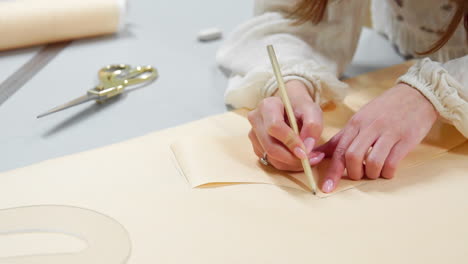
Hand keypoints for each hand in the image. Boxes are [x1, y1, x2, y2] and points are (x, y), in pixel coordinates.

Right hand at [248, 80, 324, 170]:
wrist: (290, 107)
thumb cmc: (300, 107)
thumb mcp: (312, 111)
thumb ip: (313, 127)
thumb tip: (306, 148)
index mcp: (267, 106)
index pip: (274, 127)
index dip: (290, 141)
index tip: (305, 152)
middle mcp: (256, 120)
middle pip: (270, 147)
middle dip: (292, 158)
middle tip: (311, 160)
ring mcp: (253, 134)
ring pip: (271, 158)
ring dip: (292, 163)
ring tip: (310, 158)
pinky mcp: (256, 146)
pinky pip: (271, 162)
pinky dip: (287, 164)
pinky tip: (299, 157)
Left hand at [317, 83, 437, 192]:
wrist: (417, 94)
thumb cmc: (385, 109)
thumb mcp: (359, 119)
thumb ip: (340, 139)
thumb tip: (316, 154)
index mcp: (355, 123)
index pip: (338, 150)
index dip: (332, 172)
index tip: (326, 188)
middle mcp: (370, 127)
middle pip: (352, 157)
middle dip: (354, 173)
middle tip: (359, 174)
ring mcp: (388, 132)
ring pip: (372, 162)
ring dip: (371, 174)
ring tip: (375, 172)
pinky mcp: (406, 139)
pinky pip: (392, 163)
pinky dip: (387, 172)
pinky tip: (388, 169)